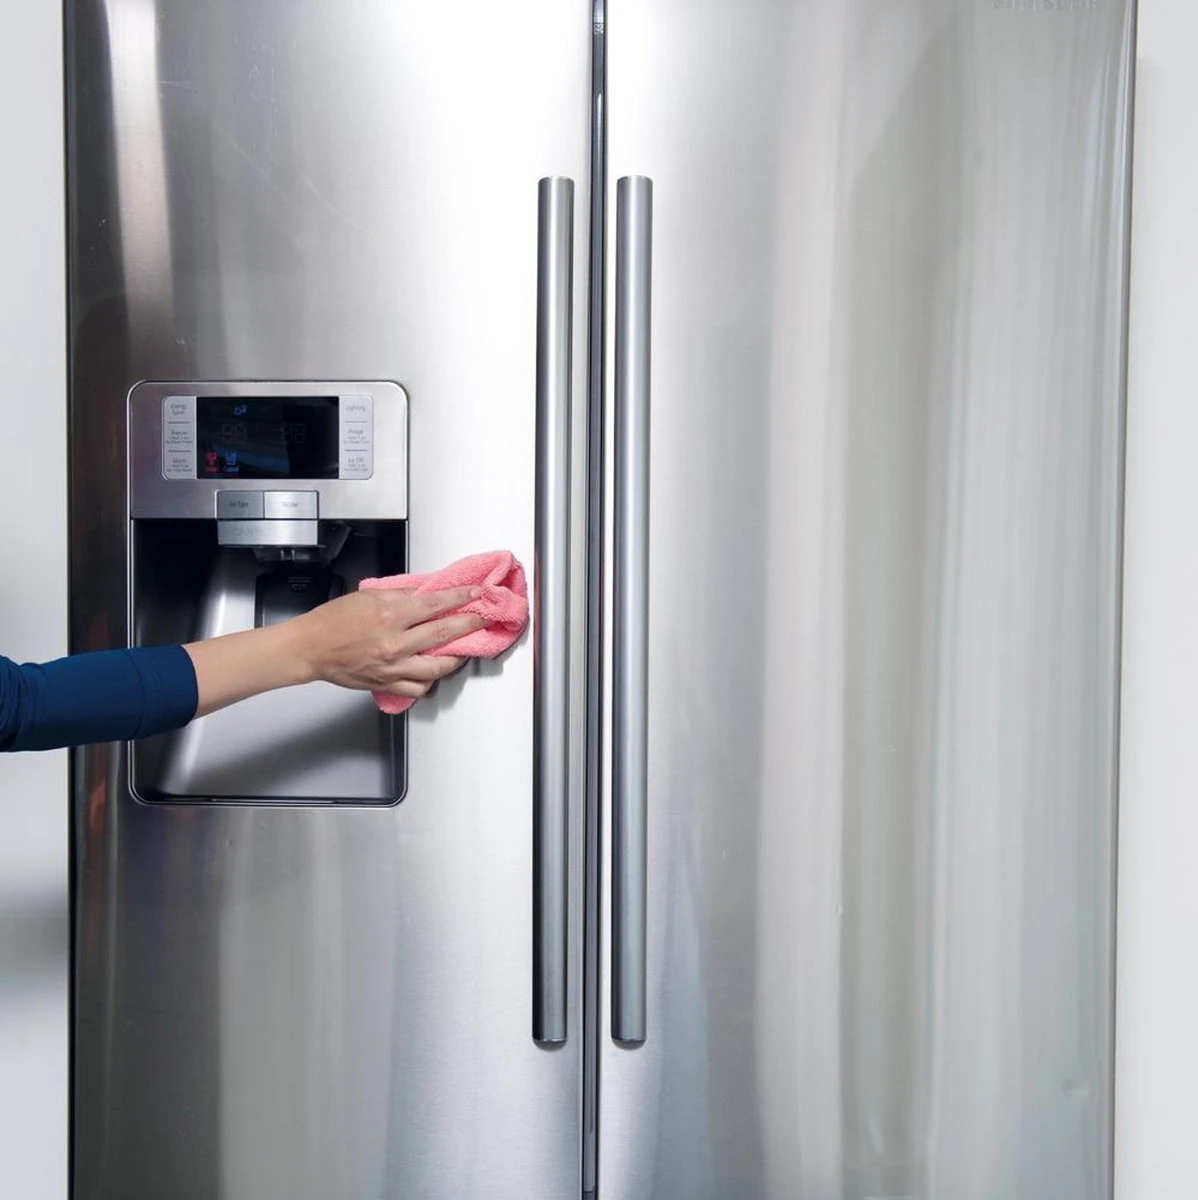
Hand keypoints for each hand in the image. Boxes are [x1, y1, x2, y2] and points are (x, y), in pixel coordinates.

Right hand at [294, 586, 482, 699]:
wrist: (310, 647)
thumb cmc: (333, 621)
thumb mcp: (368, 596)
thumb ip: (400, 595)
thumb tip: (425, 594)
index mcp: (389, 616)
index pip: (434, 604)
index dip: (459, 599)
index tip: (474, 595)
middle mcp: (394, 643)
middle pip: (442, 633)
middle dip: (468, 625)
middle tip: (480, 620)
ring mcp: (392, 666)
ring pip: (437, 666)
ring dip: (456, 657)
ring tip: (464, 648)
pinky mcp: (387, 683)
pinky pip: (419, 688)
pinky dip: (430, 681)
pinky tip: (435, 672)